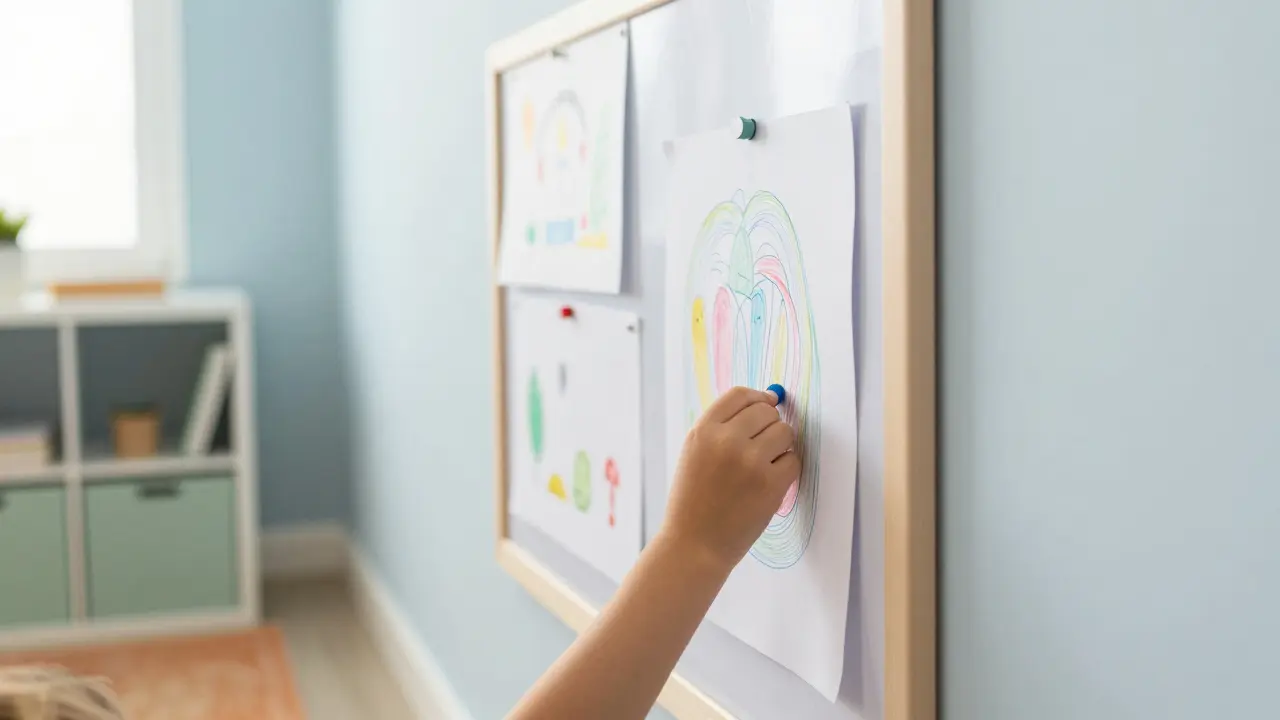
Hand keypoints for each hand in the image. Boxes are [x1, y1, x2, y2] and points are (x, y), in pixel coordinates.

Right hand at [662, 386, 800, 573]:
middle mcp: (726, 440)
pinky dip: (786, 471)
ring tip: (762, 467)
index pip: (740, 394)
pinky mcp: (770, 484)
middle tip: (761, 447)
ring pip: (785, 432)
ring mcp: (750, 462)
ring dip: (780, 447)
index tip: (767, 404)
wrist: (694, 545)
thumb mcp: (693, 453)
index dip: (758, 398)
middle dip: (770, 425)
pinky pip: (794, 460)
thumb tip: (767, 400)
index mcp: (703, 430)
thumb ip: (722, 426)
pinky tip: (767, 485)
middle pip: (767, 411)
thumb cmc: (694, 500)